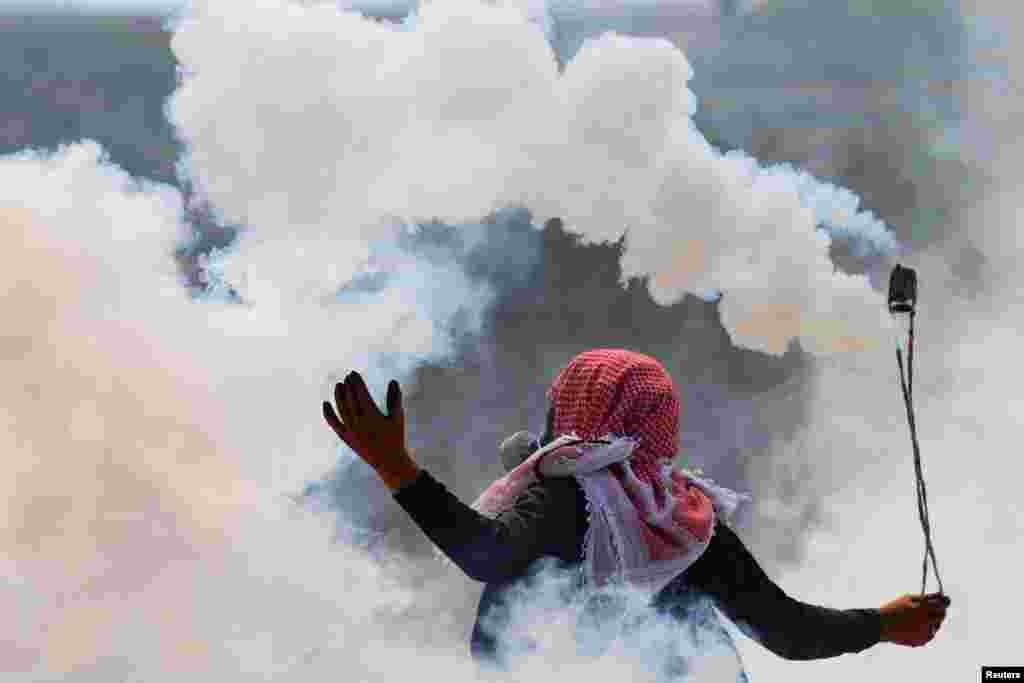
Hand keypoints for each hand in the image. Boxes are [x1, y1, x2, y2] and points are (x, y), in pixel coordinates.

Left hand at [322, 371, 417, 490]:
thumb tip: (393, 381)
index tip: (353, 373)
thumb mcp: (398, 417)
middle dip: (348, 386)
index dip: (356, 382)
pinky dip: (328, 414)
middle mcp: (359, 423)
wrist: (388, 462)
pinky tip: (325, 403)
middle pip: (349, 400)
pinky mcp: (346, 438)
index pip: (360, 394)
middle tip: (347, 376)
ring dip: (338, 396)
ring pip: (341, 409)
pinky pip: (334, 424)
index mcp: (372, 416)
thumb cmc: (395, 437)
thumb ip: (395, 398)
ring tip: (339, 384)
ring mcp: (351, 431)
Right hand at [879, 592, 949, 646]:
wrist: (881, 625)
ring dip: (933, 621)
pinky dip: (926, 630)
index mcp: (922, 607)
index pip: (942, 603)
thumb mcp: (908, 598)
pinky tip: (916, 627)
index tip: (946, 599)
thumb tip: (941, 597)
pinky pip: (929, 634)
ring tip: (919, 618)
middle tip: (935, 608)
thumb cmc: (893, 609)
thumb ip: (926, 597)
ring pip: (936, 625)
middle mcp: (926, 620)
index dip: (945, 600)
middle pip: (942, 615)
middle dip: (941, 611)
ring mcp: (924, 632)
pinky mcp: (922, 641)